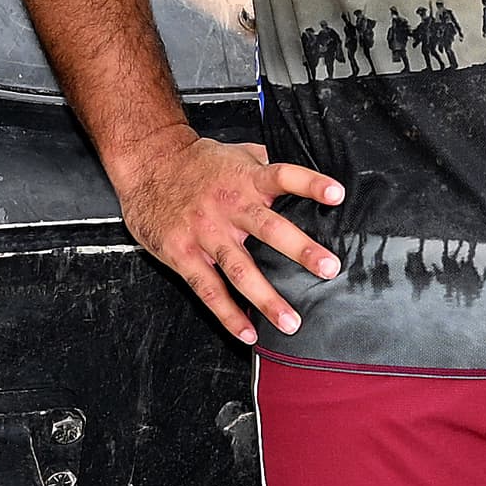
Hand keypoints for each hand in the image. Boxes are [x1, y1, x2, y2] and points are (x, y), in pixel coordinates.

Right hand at [111, 132, 342, 344]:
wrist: (148, 162)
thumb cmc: (195, 162)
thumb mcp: (234, 153)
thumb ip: (266, 162)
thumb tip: (302, 166)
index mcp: (245, 179)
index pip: (283, 176)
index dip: (311, 184)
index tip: (337, 195)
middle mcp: (229, 206)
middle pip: (269, 228)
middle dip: (300, 250)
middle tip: (328, 268)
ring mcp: (206, 232)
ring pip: (240, 269)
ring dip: (267, 297)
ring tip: (291, 321)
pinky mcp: (183, 253)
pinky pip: (209, 289)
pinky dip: (228, 314)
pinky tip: (247, 332)